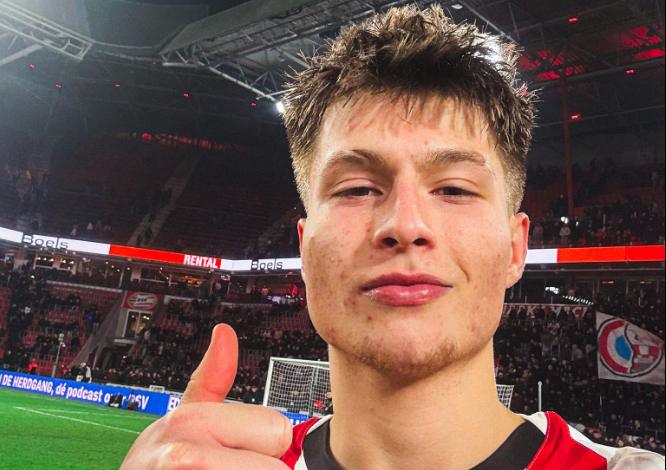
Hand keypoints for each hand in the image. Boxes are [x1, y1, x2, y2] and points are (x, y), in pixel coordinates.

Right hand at [120, 324, 292, 469]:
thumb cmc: (158, 464)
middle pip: (276, 467)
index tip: (238, 451)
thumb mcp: (184, 416)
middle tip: (226, 468)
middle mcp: (187, 455)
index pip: (278, 430)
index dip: (265, 446)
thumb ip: (212, 377)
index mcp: (195, 420)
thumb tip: (224, 331)